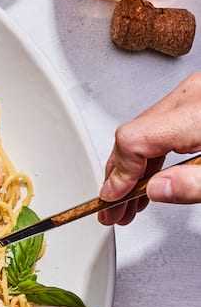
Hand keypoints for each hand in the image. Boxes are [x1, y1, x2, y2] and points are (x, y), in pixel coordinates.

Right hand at [98, 71, 200, 225]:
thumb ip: (193, 184)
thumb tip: (154, 190)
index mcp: (195, 113)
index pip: (133, 140)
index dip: (118, 174)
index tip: (113, 200)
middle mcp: (190, 97)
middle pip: (132, 135)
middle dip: (118, 177)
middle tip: (113, 210)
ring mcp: (192, 96)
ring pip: (143, 132)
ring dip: (131, 168)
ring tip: (128, 202)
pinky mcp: (195, 101)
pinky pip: (160, 127)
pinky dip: (149, 154)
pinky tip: (146, 179)